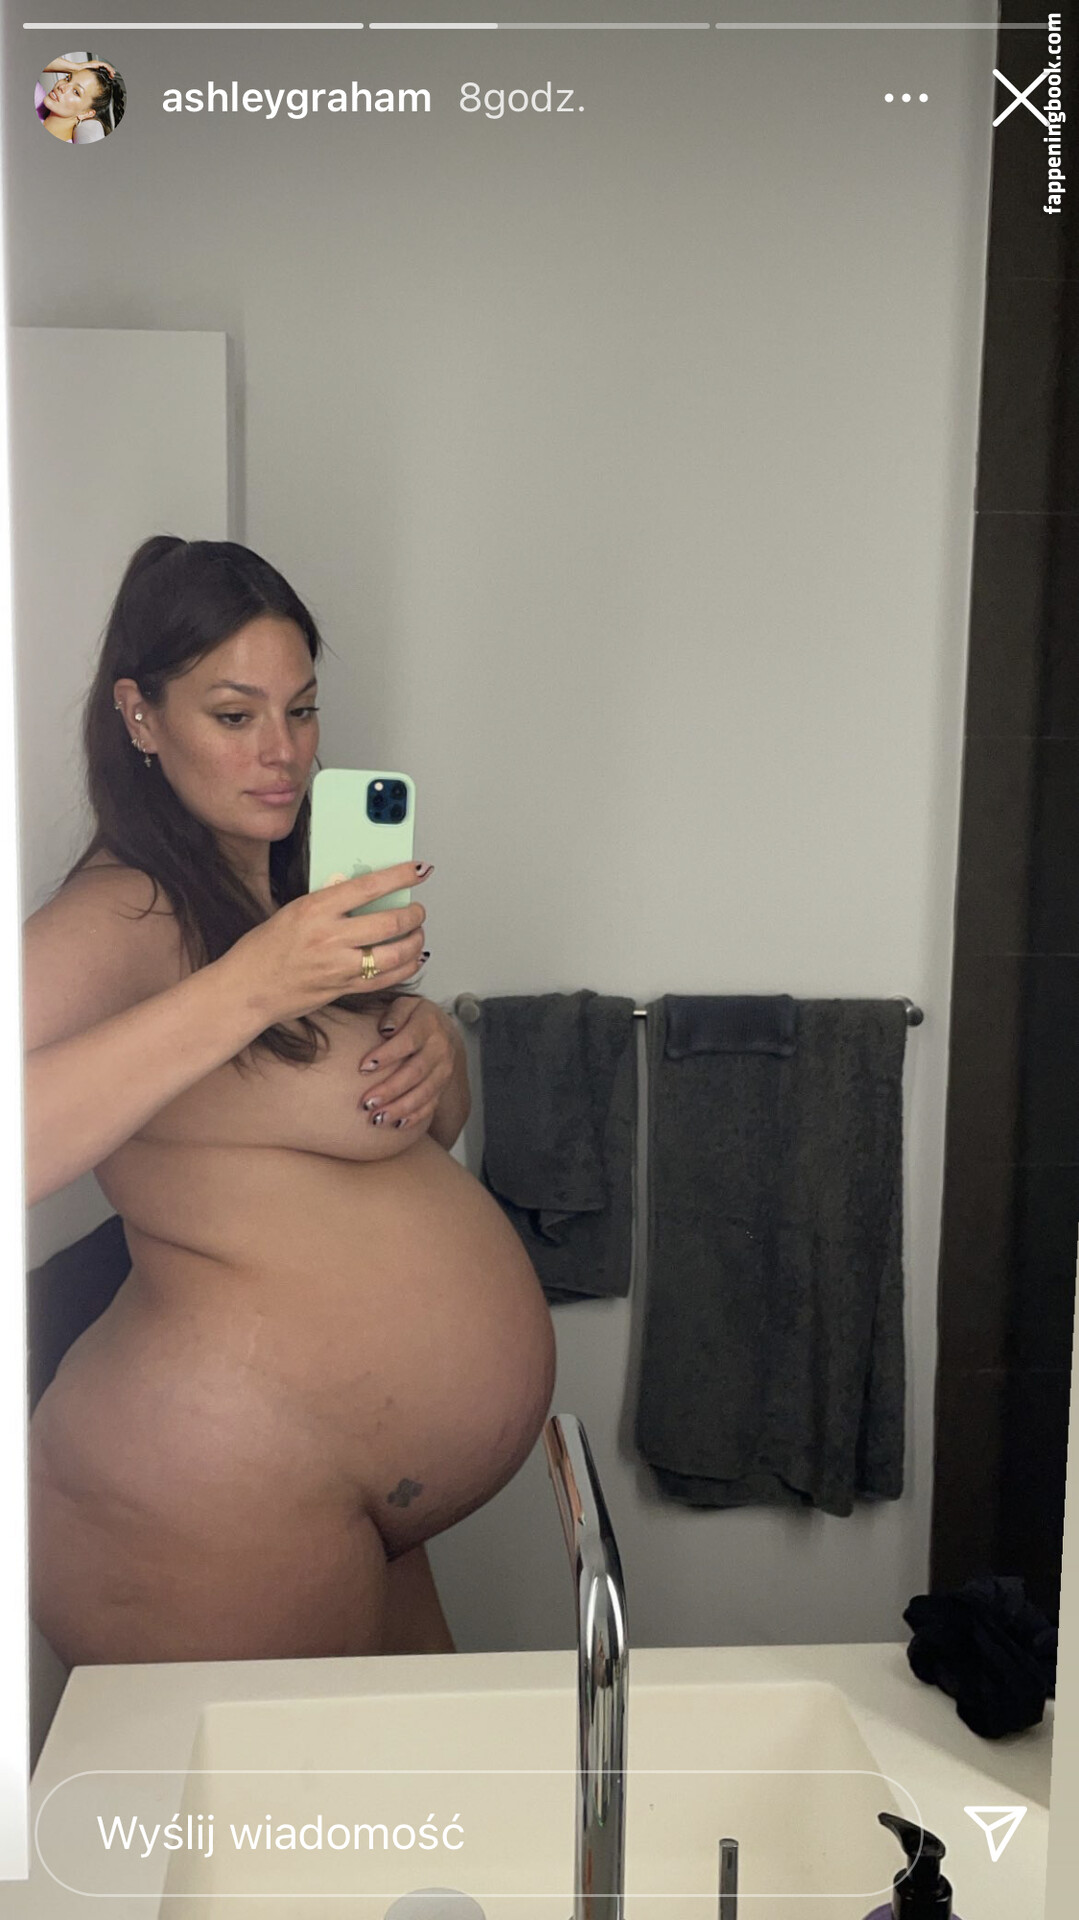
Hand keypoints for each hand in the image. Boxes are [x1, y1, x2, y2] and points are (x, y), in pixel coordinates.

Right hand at [221, 861, 433, 1024]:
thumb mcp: (293, 911)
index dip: (400, 876)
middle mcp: (330, 937)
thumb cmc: (263, 950)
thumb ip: (328, 901)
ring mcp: (339, 966)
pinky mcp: (343, 989)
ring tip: (417, 932)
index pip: (369, 886)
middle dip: (414, 913)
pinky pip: (386, 979)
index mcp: (316, 909)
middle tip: (418, 909)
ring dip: (414, 941)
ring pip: (395, 954)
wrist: (247, 989)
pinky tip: (412, 958)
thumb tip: (358, 888)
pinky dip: (406, 967)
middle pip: (390, 922)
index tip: (417, 871)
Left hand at [355, 996, 458, 1131]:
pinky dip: (414, 1117)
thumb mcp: (405, 1005)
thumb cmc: (413, 1017)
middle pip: (416, 1072)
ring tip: (376, 1119)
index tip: (363, 1068)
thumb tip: (385, 1028)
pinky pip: (431, 1105)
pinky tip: (396, 1125)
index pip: (408, 1041)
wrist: (442, 1030)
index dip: (387, 1055)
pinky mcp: (443, 1086)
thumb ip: (395, 1013)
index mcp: (429, 1024)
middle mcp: (440, 1047)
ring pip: (424, 1092)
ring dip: (400, 1108)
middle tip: (366, 1103)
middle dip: (390, 1089)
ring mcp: (444, 1069)